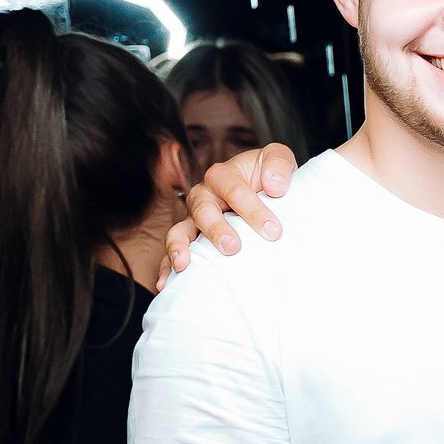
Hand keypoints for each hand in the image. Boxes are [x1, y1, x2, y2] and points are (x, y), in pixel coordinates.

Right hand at [158, 143, 301, 286]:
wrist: (265, 191)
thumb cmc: (270, 176)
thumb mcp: (278, 159)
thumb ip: (278, 163)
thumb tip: (275, 186)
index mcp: (223, 175)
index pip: (234, 190)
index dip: (252, 209)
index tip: (273, 230)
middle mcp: (204, 196)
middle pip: (202, 210)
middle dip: (216, 229)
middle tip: (232, 247)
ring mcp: (194, 219)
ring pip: (180, 231)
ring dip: (180, 247)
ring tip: (183, 264)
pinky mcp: (191, 239)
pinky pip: (173, 252)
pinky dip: (166, 267)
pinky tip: (164, 283)